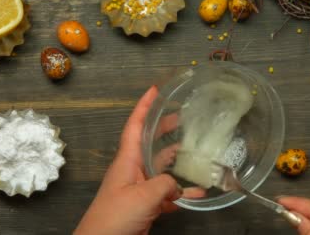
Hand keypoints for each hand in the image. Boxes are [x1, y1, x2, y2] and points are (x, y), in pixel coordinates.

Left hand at [75, 86, 196, 234]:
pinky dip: (181, 193)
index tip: (154, 90)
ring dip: (177, 161)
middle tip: (183, 116)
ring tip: (196, 151)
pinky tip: (196, 193)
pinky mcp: (145, 206)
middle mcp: (132, 171)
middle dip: (165, 128)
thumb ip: (165, 184)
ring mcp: (139, 189)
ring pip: (161, 169)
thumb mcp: (143, 196)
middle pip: (150, 143)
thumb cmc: (113, 218)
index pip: (135, 126)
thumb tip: (178, 184)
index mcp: (126, 161)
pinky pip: (166, 194)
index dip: (144, 107)